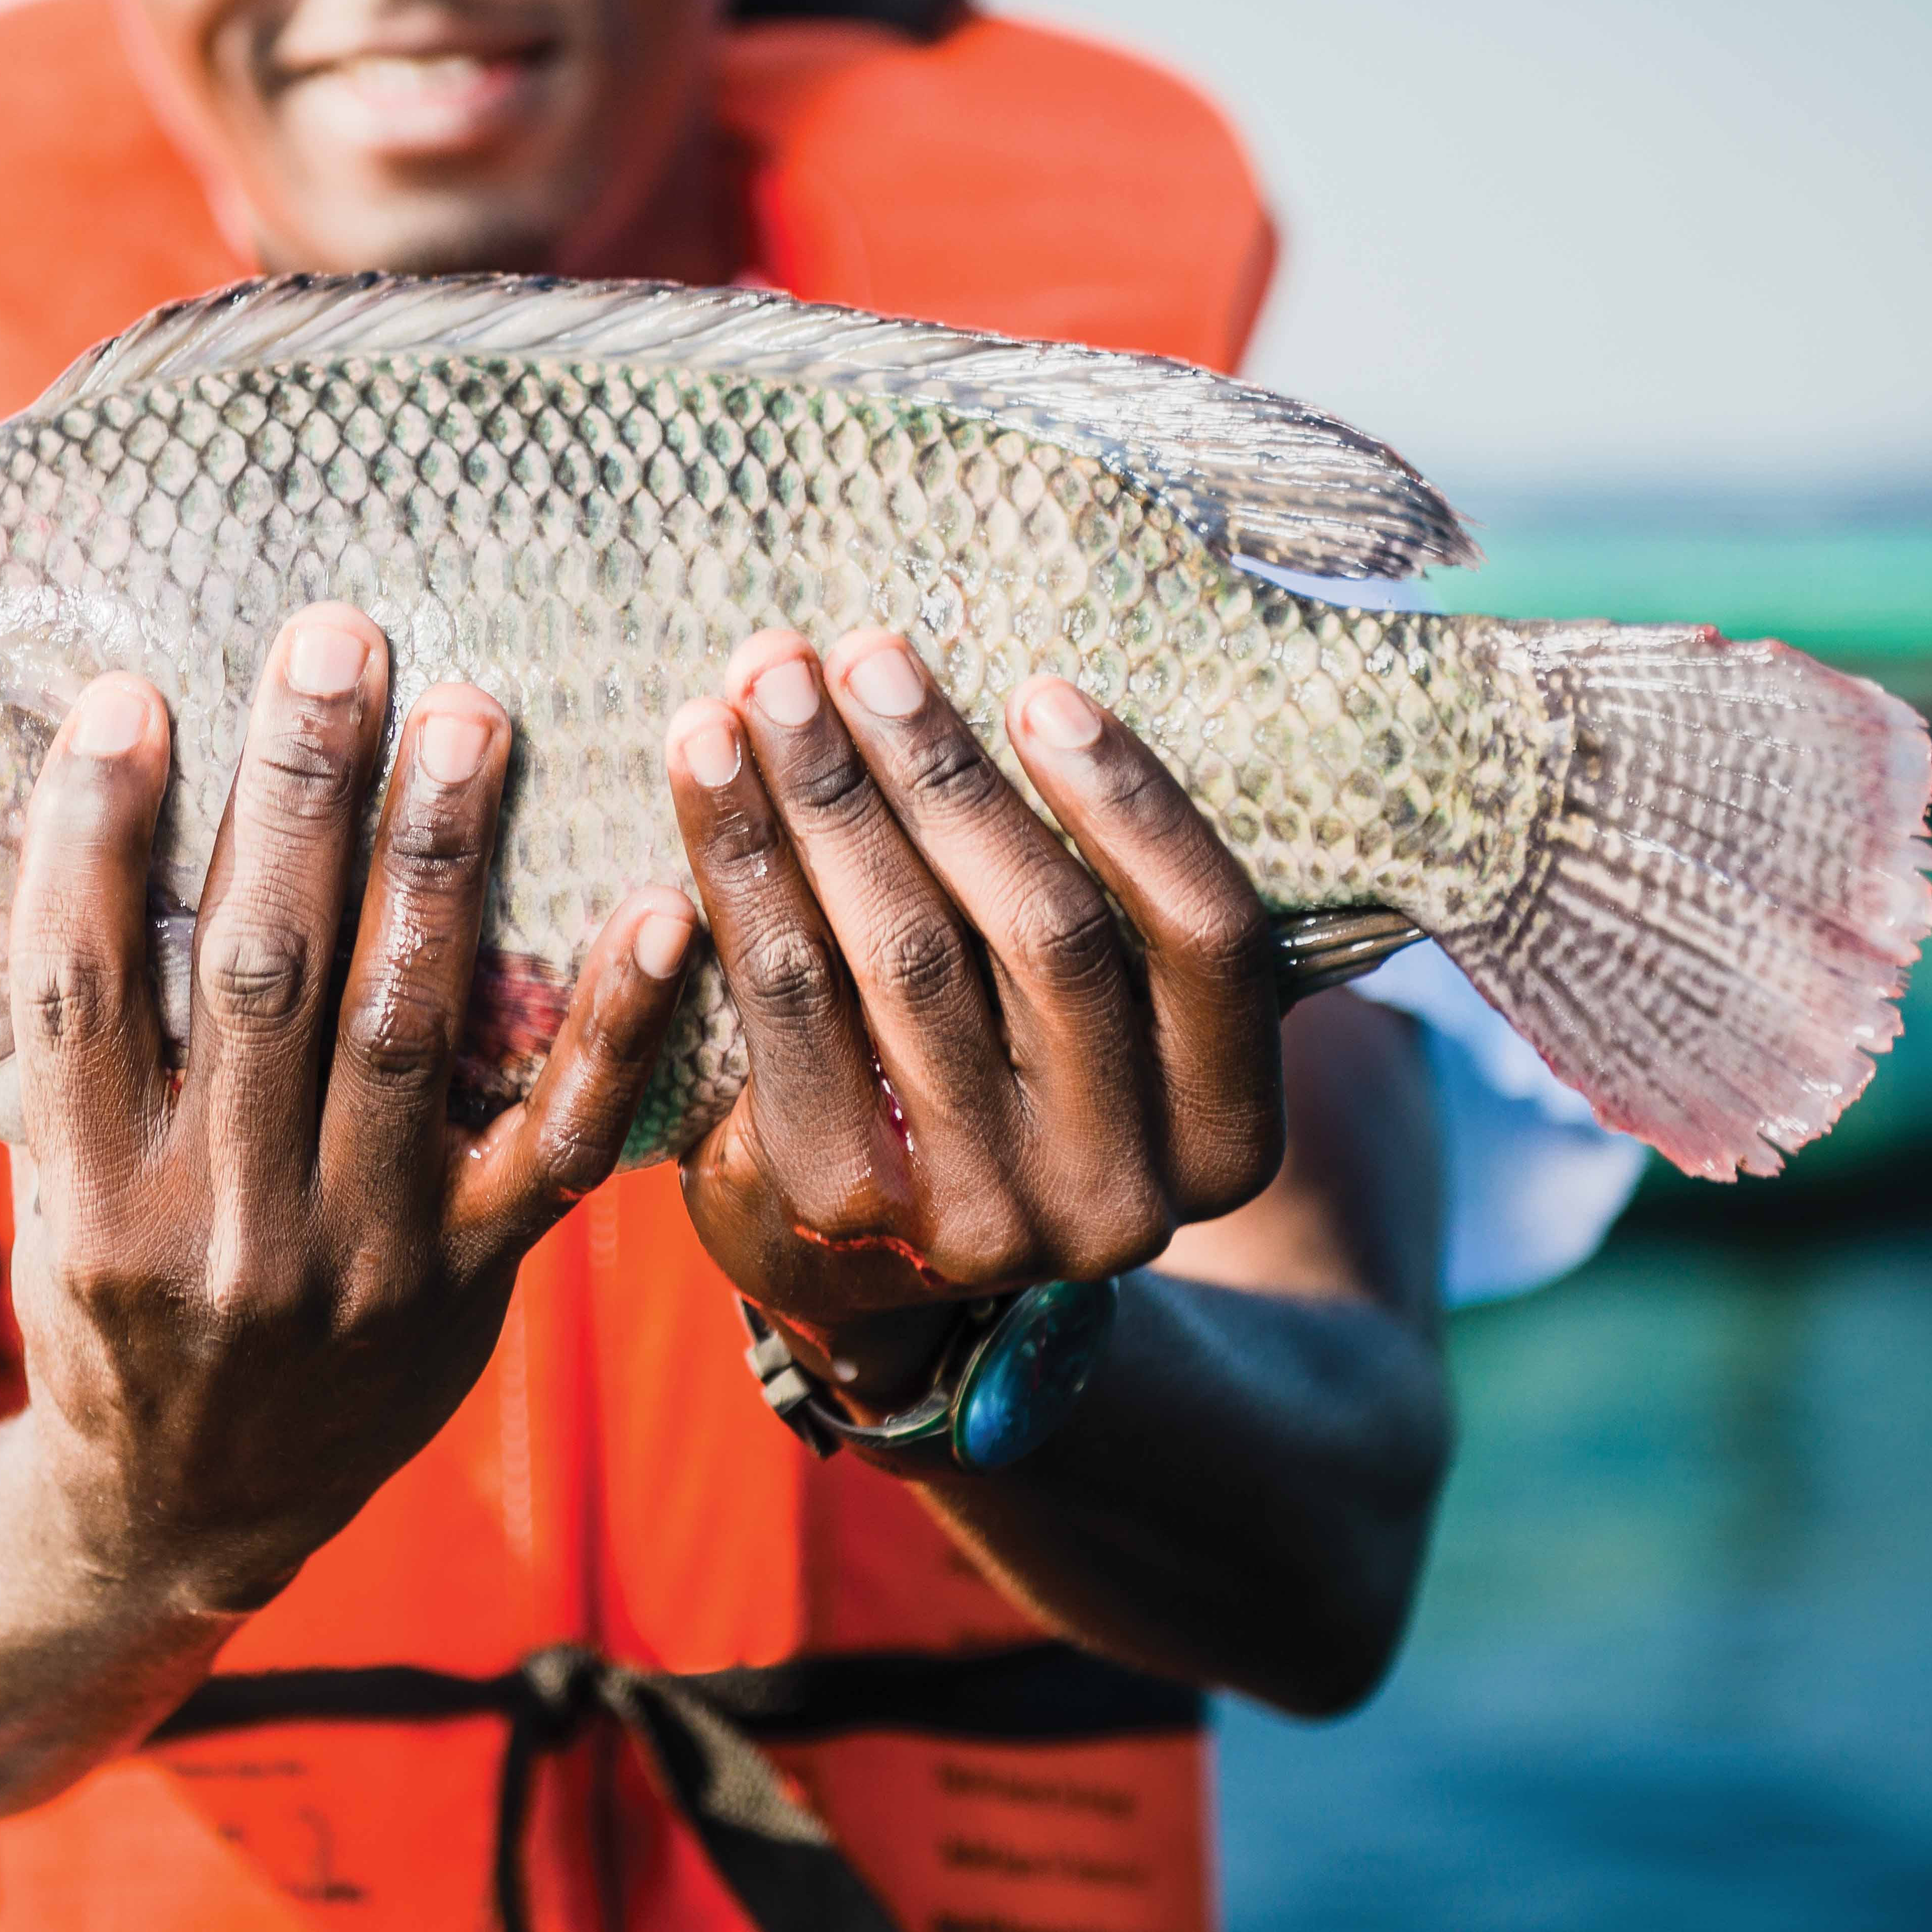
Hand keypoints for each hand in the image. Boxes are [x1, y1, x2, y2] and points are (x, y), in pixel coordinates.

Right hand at [8, 603, 695, 1613]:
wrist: (186, 1515)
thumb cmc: (112, 1306)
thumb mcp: (52, 1190)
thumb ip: (80, 1039)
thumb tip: (86, 807)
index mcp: (92, 1199)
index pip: (80, 989)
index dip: (94, 839)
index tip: (125, 693)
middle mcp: (221, 1229)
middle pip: (258, 974)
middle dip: (298, 794)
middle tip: (337, 638)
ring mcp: (360, 1259)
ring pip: (402, 1029)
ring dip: (437, 859)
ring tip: (471, 711)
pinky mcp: (472, 1283)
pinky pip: (555, 1144)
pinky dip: (616, 1029)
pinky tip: (660, 907)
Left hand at [662, 628, 1283, 1405]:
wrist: (873, 1278)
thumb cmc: (1000, 1086)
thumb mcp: (1104, 1028)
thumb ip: (1116, 910)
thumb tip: (1055, 692)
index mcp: (1224, 1139)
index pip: (1209, 939)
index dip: (1132, 803)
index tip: (1042, 687)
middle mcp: (1121, 1196)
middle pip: (1042, 932)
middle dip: (943, 772)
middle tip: (863, 653)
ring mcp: (982, 1216)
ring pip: (904, 954)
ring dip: (824, 796)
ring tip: (769, 683)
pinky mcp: (842, 1206)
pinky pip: (788, 1003)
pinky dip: (744, 871)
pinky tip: (707, 773)